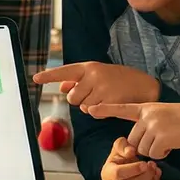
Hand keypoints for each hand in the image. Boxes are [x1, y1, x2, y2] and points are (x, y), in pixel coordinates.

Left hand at [32, 62, 160, 110]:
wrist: (144, 85)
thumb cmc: (118, 79)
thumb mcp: (98, 74)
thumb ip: (78, 80)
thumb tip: (62, 87)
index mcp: (89, 67)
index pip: (65, 71)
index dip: (49, 76)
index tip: (35, 78)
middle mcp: (93, 75)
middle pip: (72, 98)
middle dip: (80, 99)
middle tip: (95, 93)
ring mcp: (101, 87)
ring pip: (82, 107)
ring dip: (90, 106)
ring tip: (104, 97)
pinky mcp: (108, 99)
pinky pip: (93, 112)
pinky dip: (98, 112)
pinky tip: (109, 103)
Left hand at [83, 102, 179, 159]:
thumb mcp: (163, 116)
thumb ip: (147, 125)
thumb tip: (136, 147)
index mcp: (146, 108)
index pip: (122, 108)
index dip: (105, 109)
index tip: (89, 109)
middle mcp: (147, 115)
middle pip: (133, 140)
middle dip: (145, 146)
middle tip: (162, 140)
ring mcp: (153, 126)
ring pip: (143, 149)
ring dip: (155, 150)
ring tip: (170, 139)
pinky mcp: (160, 137)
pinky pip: (154, 154)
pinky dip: (163, 154)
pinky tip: (174, 144)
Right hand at [101, 137, 160, 179]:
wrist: (121, 172)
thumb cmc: (121, 159)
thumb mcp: (119, 147)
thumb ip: (123, 145)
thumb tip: (130, 151)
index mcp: (107, 174)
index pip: (119, 174)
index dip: (133, 169)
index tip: (145, 164)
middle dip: (146, 177)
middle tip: (153, 167)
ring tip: (156, 173)